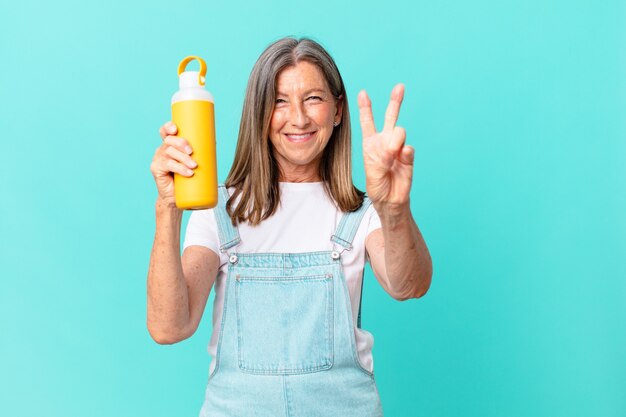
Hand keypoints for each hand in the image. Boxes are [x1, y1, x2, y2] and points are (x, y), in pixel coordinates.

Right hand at [150, 121, 196, 206]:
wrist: (177, 197)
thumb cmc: (187, 178)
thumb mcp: (194, 162)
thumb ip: (200, 152)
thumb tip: (214, 142)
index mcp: (170, 145)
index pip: (166, 131)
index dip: (168, 127)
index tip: (175, 128)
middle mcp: (162, 150)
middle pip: (169, 140)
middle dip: (181, 143)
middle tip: (192, 152)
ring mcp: (158, 159)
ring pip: (169, 152)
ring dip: (183, 158)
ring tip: (194, 166)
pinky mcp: (156, 169)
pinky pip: (167, 165)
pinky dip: (180, 168)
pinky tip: (188, 172)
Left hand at [358, 84, 413, 207]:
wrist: (389, 200)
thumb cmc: (377, 185)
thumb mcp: (372, 171)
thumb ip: (382, 156)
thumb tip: (397, 146)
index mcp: (371, 143)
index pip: (368, 122)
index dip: (365, 107)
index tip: (363, 93)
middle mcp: (385, 142)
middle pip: (390, 117)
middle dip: (395, 101)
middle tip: (400, 87)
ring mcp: (398, 148)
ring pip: (399, 132)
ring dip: (393, 143)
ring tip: (389, 156)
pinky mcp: (408, 157)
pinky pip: (408, 148)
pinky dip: (404, 153)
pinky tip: (401, 156)